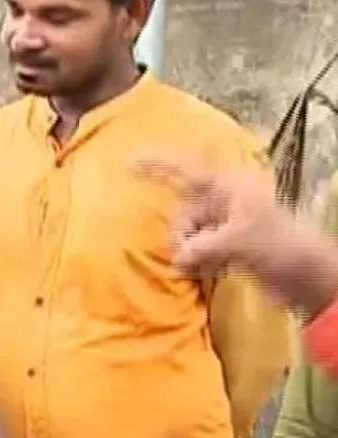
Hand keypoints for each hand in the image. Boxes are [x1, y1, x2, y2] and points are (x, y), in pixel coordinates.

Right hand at [131, 153, 286, 278]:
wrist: (307, 276)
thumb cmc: (280, 247)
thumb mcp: (238, 241)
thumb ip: (201, 246)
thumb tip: (178, 258)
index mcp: (229, 189)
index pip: (187, 169)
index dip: (157, 164)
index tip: (129, 161)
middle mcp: (224, 202)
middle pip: (183, 213)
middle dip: (180, 236)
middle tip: (188, 257)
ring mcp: (225, 225)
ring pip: (187, 235)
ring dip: (189, 254)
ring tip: (202, 270)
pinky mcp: (227, 246)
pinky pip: (197, 250)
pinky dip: (196, 262)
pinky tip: (207, 273)